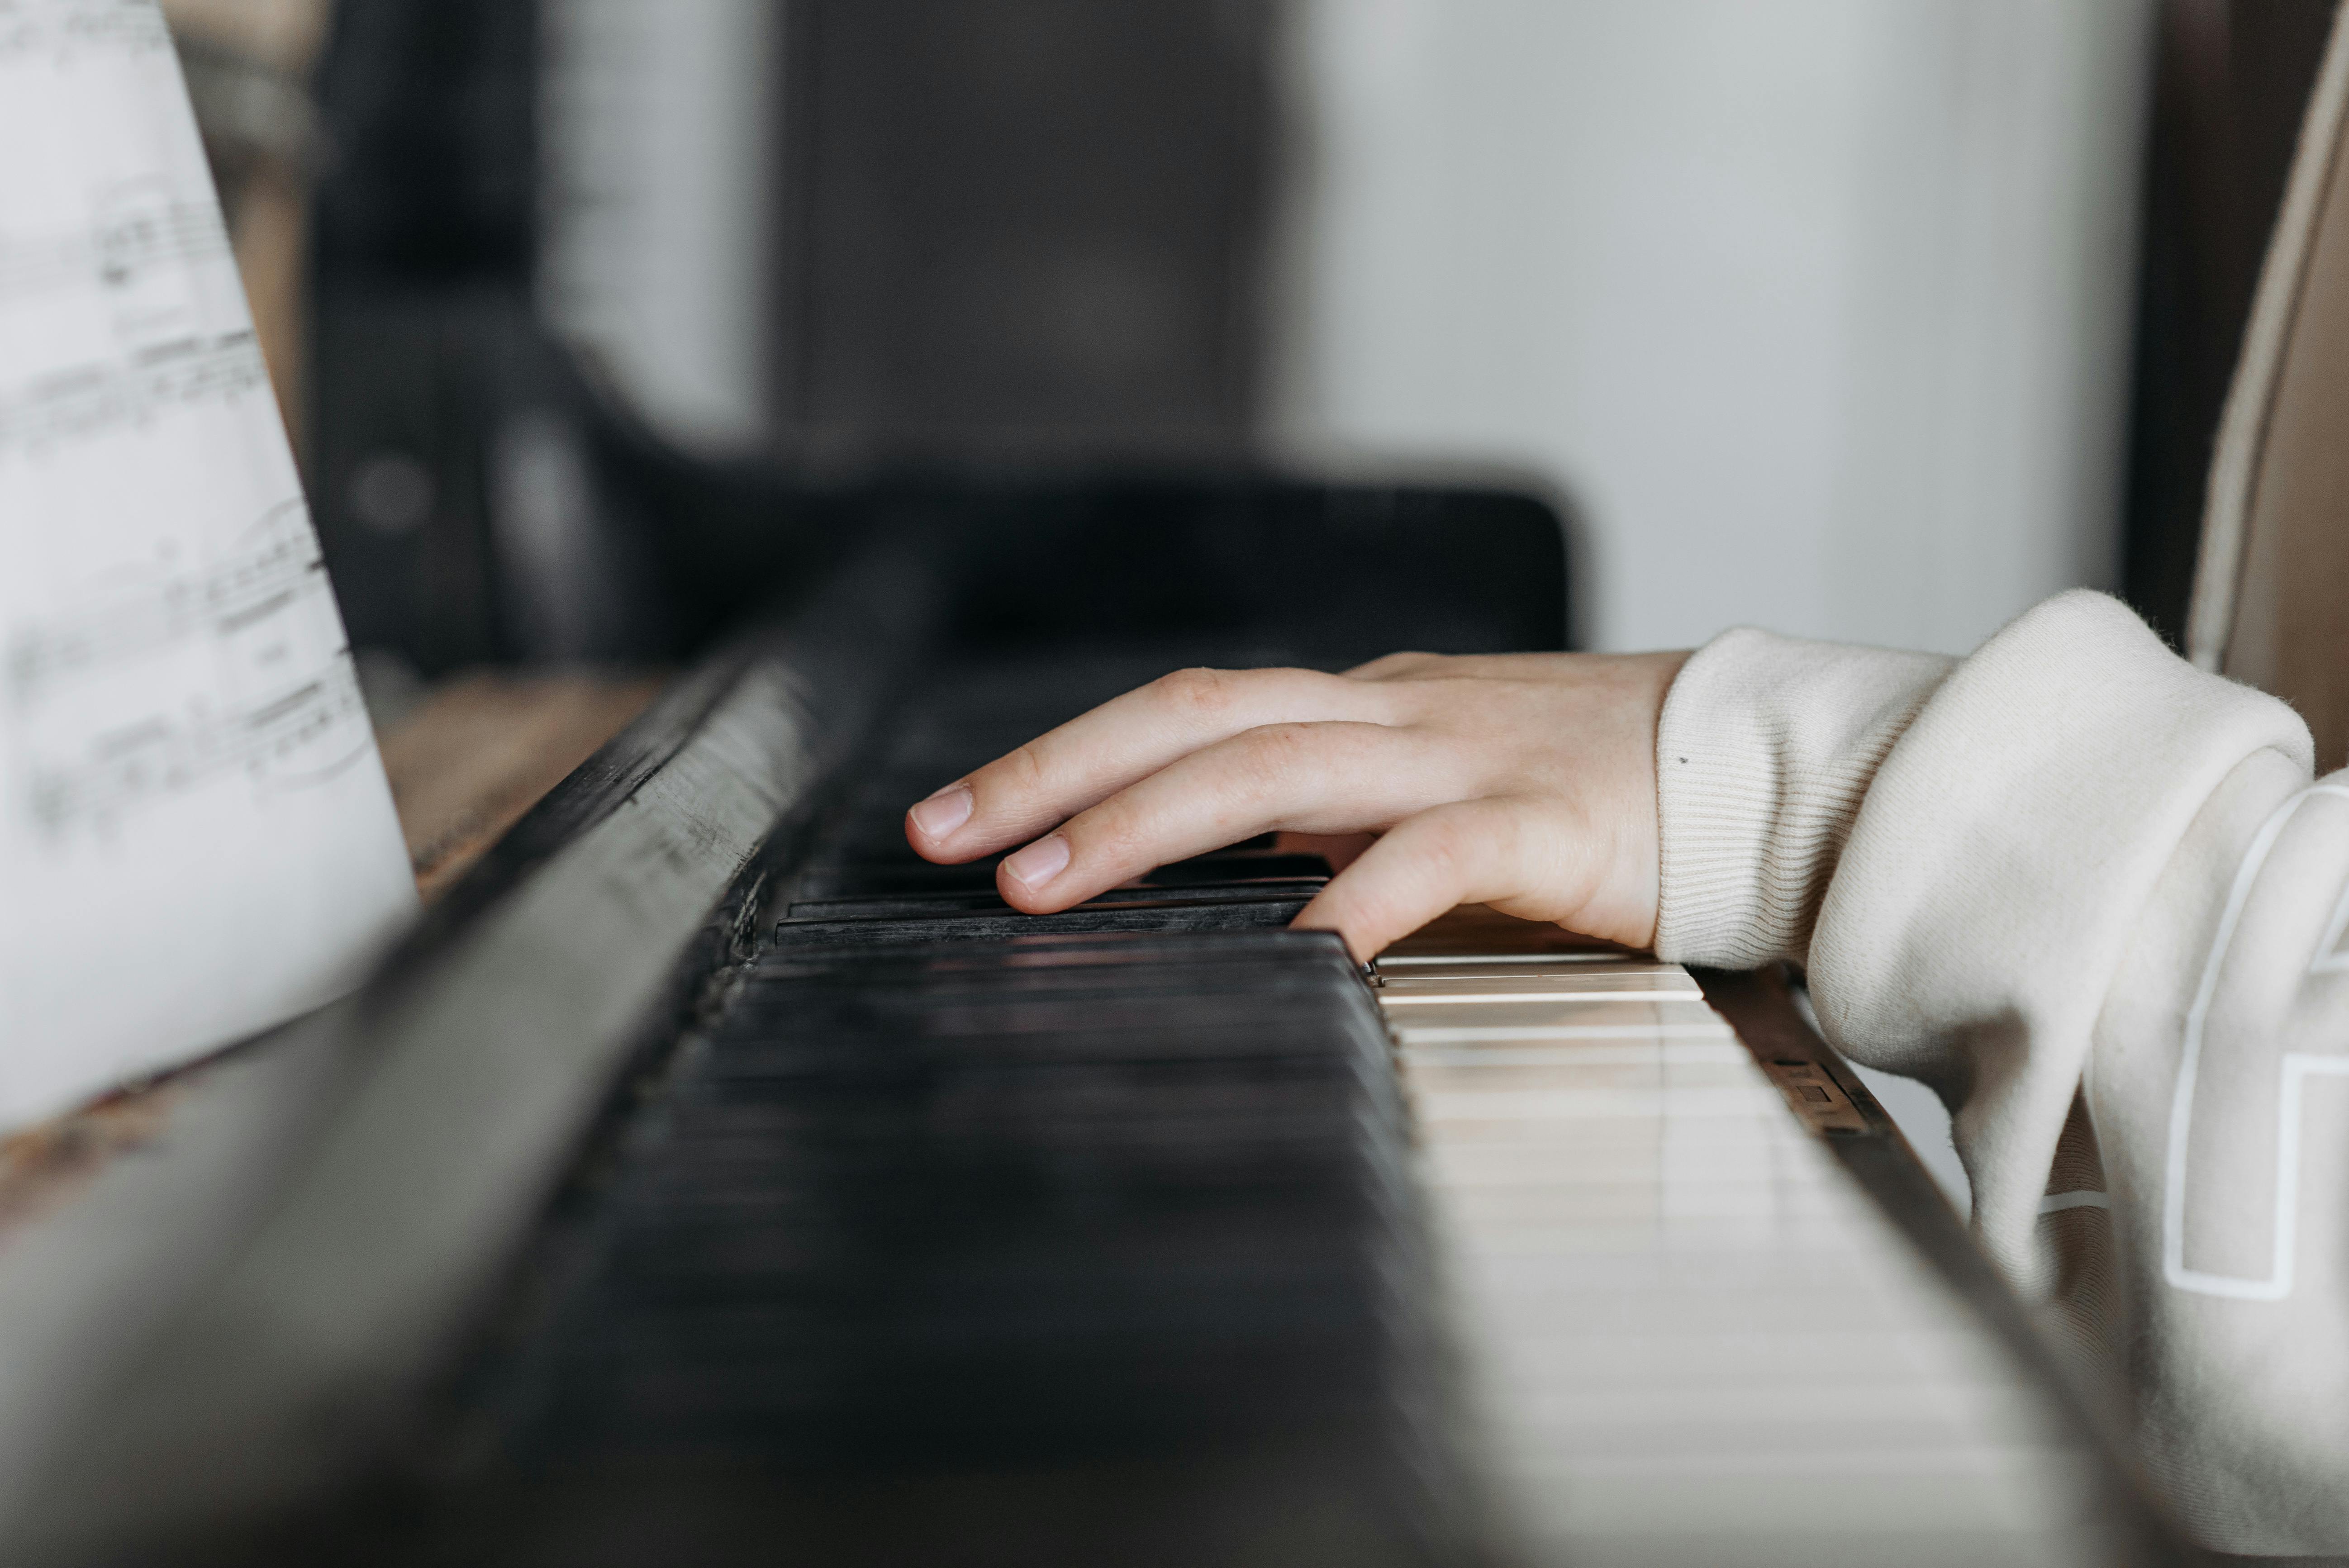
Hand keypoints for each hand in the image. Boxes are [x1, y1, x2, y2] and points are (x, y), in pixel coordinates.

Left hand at [903, 651, 1690, 960]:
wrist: (1769, 769)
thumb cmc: (1605, 797)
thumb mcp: (1444, 799)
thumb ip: (1347, 828)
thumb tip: (1242, 883)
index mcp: (1366, 708)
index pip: (1188, 711)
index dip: (1066, 755)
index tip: (961, 816)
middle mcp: (1392, 714)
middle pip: (1195, 716)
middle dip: (1055, 772)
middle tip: (941, 836)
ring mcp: (1465, 758)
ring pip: (1275, 763)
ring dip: (1145, 822)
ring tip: (1043, 884)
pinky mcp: (1546, 821)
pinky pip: (1431, 856)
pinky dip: (1356, 900)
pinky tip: (1296, 956)